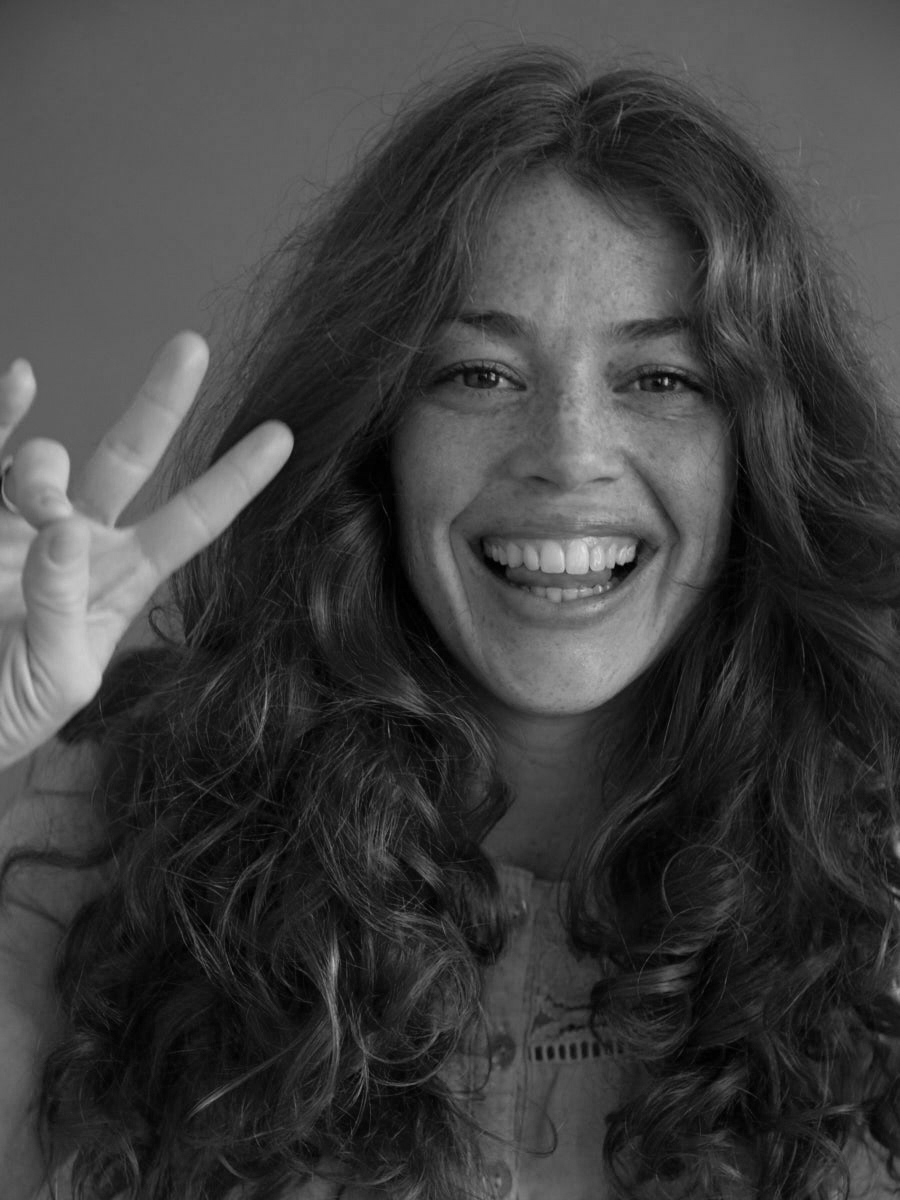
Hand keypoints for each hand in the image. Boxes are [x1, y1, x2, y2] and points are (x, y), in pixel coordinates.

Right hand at [0, 332, 292, 768]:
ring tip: (32, 512)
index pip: (190, 523)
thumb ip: (65, 606)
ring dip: (46, 473)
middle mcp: (76, 541)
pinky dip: (6, 413)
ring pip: (50, 463)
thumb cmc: (6, 713)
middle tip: (193, 347)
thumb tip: (65, 532)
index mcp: (119, 581)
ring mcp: (20, 522)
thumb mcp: (56, 678)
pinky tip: (21, 381)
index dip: (235, 481)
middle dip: (161, 403)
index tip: (282, 438)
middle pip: (130, 458)